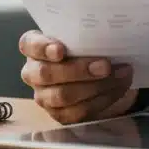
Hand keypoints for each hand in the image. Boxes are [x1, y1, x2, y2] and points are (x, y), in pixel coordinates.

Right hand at [18, 30, 138, 123]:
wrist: (98, 71)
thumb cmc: (86, 47)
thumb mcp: (84, 36)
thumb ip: (87, 34)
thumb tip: (110, 35)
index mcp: (34, 47)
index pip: (29, 45)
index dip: (42, 48)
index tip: (61, 50)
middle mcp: (33, 72)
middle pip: (46, 74)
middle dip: (78, 70)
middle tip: (105, 65)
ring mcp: (44, 95)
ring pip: (62, 95)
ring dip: (95, 86)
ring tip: (119, 76)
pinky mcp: (59, 114)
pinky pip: (78, 111)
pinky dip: (102, 99)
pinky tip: (117, 87)